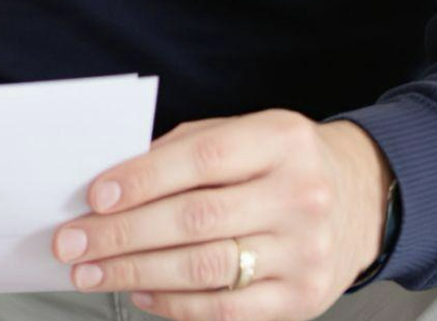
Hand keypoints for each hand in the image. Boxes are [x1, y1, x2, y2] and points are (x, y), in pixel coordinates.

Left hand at [49, 112, 391, 320]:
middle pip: (196, 219)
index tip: (94, 196)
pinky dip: (173, 304)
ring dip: (135, 272)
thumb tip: (111, 184)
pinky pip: (225, 309)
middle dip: (122, 234)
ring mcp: (305, 251)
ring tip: (92, 272)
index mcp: (281, 141)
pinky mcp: (303, 298)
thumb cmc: (283, 162)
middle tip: (73, 243)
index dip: (143, 179)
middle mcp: (299, 196)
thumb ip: (183, 151)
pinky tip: (139, 291)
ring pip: (206, 269)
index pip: (202, 159)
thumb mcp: (245, 133)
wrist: (363, 197)